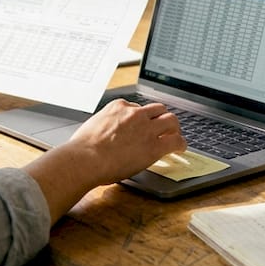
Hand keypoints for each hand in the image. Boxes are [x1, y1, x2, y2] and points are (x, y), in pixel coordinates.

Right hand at [25, 99, 184, 219]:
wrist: (86, 159)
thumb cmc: (83, 149)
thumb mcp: (93, 127)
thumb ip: (104, 127)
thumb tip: (105, 136)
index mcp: (118, 107)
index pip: (136, 107)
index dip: (141, 118)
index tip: (141, 125)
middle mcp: (134, 113)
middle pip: (157, 109)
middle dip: (161, 118)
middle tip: (163, 127)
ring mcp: (146, 128)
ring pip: (170, 120)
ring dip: (174, 128)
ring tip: (175, 135)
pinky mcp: (154, 145)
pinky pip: (175, 140)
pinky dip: (180, 143)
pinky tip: (180, 147)